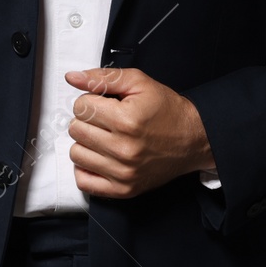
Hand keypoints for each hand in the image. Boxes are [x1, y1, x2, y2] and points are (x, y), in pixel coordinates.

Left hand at [64, 67, 215, 198]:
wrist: (192, 139)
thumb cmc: (167, 111)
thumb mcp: (139, 82)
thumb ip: (103, 77)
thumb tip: (72, 78)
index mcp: (126, 120)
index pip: (80, 106)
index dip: (90, 100)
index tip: (104, 104)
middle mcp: (124, 149)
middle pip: (76, 130)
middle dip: (87, 120)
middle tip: (105, 119)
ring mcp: (123, 172)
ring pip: (76, 154)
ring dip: (86, 143)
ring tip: (104, 137)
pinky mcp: (124, 189)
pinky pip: (84, 182)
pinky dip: (86, 169)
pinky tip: (99, 157)